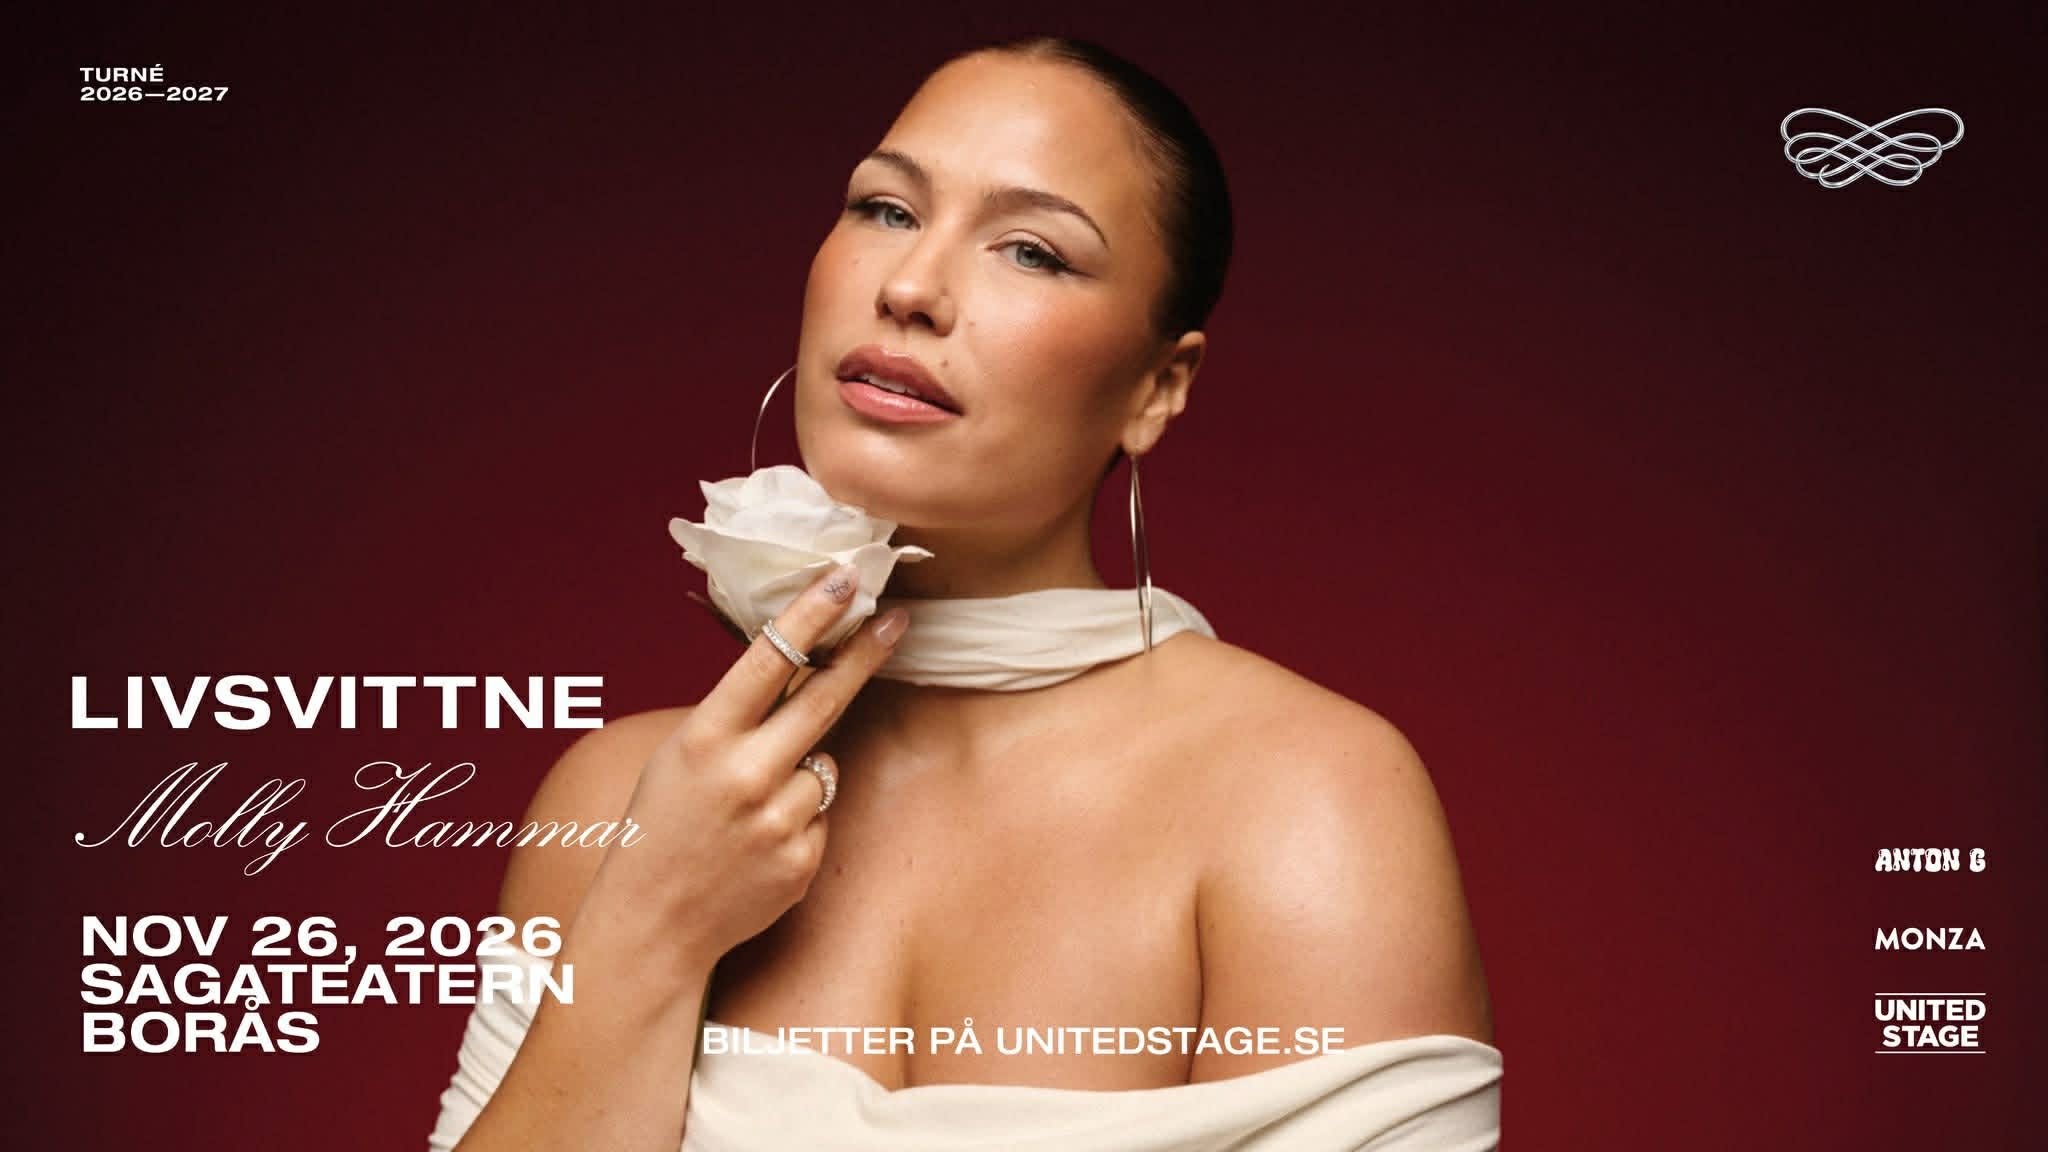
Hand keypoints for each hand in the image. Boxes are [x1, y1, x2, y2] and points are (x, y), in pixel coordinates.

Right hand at [597, 563, 906, 967]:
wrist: (652, 922)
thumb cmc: (663, 825)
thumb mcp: (680, 754)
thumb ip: (736, 714)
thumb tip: (802, 661)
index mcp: (704, 738)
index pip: (769, 660)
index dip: (812, 614)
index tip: (847, 578)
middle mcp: (745, 775)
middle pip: (823, 699)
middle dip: (863, 653)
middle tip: (898, 619)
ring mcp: (777, 821)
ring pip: (825, 766)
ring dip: (803, 773)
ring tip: (751, 809)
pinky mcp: (803, 860)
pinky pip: (822, 815)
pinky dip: (800, 820)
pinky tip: (759, 843)